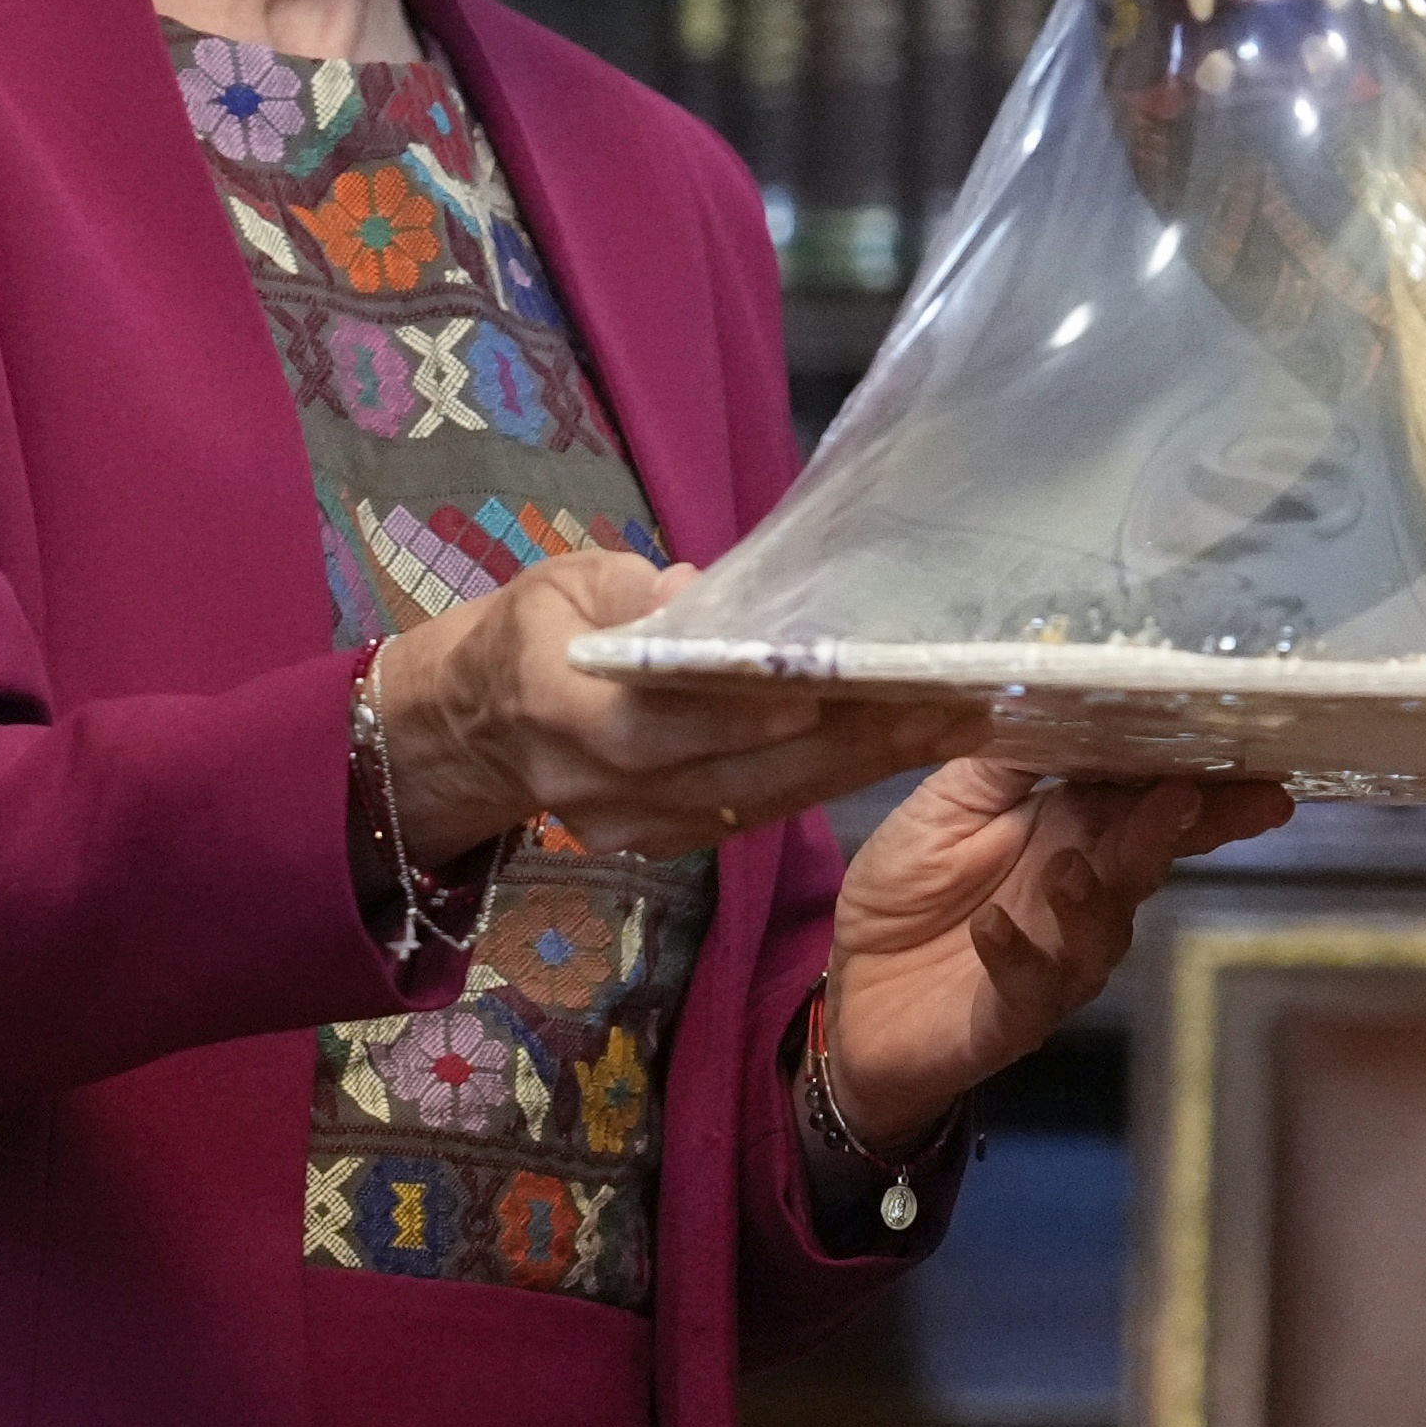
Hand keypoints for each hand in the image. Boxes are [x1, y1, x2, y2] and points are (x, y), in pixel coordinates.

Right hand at [364, 545, 961, 870]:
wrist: (476, 729)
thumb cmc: (532, 630)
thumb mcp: (561, 582)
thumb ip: (628, 590)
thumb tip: (689, 594)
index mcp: (556, 704)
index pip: (657, 724)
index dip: (740, 715)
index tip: (826, 694)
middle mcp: (596, 785)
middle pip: (733, 774)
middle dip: (845, 741)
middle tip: (942, 701)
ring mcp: (632, 827)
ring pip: (759, 804)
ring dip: (858, 767)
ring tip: (949, 722)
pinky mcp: (664, 845)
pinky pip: (755, 817)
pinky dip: (828, 784)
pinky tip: (899, 749)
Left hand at [811, 758, 1289, 1153]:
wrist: (852, 989)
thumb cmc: (908, 886)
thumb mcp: (949, 802)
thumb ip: (1010, 760)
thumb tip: (1069, 699)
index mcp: (1074, 832)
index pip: (1149, 805)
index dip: (1205, 791)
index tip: (1257, 770)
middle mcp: (1082, 895)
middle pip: (1142, 861)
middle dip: (1171, 831)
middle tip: (1187, 797)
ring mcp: (1056, 959)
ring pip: (1100, 932)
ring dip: (1091, 899)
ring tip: (1071, 867)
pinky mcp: (1014, 1013)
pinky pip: (1030, 987)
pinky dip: (1016, 955)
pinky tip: (992, 928)